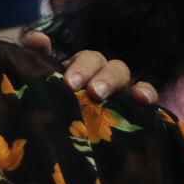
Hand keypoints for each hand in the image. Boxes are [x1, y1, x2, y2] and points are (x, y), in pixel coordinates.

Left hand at [21, 31, 156, 105]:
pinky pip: (147, 93)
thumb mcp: (41, 84)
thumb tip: (39, 39)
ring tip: (103, 96)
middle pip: (102, 62)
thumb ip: (35, 60)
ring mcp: (119, 89)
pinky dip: (147, 92)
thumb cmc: (53, 107)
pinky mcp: (136, 108)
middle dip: (96, 75)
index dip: (79, 67)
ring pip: (122, 72)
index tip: (70, 84)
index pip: (84, 58)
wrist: (67, 144)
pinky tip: (142, 100)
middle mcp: (99, 75)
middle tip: (90, 92)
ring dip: (114, 80)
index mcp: (79, 69)